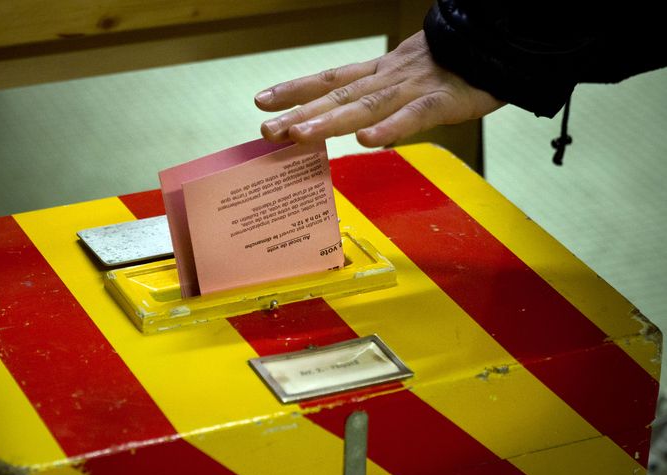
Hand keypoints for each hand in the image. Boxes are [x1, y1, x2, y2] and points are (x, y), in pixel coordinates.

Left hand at [255, 31, 503, 146]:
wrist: (501, 43)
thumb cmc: (457, 65)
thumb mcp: (411, 76)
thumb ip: (383, 97)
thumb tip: (356, 122)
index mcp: (381, 72)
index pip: (330, 78)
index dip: (295, 89)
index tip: (262, 102)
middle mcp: (389, 78)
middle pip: (338, 95)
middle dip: (299, 113)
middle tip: (266, 131)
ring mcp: (415, 88)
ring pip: (366, 105)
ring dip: (330, 121)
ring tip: (299, 134)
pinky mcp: (445, 100)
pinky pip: (416, 116)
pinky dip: (392, 128)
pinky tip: (367, 141)